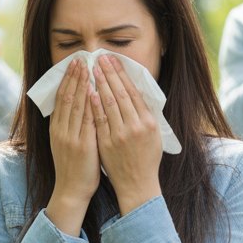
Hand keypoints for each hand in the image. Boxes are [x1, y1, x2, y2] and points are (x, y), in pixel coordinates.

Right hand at [47, 59, 98, 234]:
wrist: (71, 190)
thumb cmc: (73, 167)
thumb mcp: (65, 143)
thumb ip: (69, 125)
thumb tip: (77, 105)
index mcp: (56, 128)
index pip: (61, 98)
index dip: (67, 79)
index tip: (74, 64)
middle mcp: (61, 130)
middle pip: (68, 97)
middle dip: (75, 76)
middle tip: (81, 58)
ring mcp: (71, 137)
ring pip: (76, 105)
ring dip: (83, 85)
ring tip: (89, 68)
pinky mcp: (83, 145)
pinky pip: (87, 120)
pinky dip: (91, 104)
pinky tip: (96, 92)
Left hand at [89, 54, 161, 214]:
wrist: (137, 184)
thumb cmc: (147, 158)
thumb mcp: (153, 134)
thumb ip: (145, 114)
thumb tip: (135, 92)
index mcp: (149, 122)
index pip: (133, 92)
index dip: (122, 75)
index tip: (114, 61)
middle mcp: (136, 126)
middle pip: (120, 94)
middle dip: (109, 74)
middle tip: (100, 58)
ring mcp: (120, 135)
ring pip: (109, 104)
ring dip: (100, 84)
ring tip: (92, 69)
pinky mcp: (107, 143)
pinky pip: (99, 120)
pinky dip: (94, 105)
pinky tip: (89, 92)